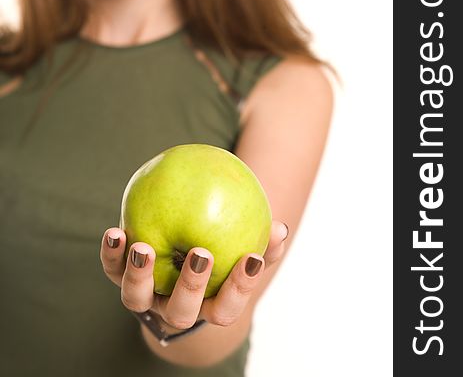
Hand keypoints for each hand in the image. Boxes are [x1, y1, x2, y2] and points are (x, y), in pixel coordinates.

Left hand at [100, 220, 287, 329]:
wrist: (175, 262)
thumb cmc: (219, 256)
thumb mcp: (241, 251)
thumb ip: (261, 244)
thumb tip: (281, 227)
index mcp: (206, 306)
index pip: (226, 307)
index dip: (240, 287)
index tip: (251, 258)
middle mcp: (174, 308)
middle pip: (181, 311)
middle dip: (190, 286)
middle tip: (201, 254)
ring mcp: (145, 296)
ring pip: (137, 298)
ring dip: (139, 275)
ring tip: (143, 248)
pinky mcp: (121, 277)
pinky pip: (112, 269)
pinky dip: (111, 254)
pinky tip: (116, 231)